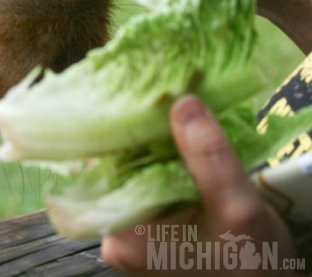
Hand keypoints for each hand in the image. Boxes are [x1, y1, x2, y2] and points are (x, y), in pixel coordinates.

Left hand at [101, 97, 297, 275]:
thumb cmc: (250, 266)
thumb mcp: (237, 209)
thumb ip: (209, 158)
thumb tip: (182, 103)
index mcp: (123, 236)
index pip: (101, 167)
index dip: (116, 126)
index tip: (133, 90)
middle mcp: (116, 235)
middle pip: (115, 167)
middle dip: (136, 130)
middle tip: (157, 92)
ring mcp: (131, 230)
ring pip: (132, 171)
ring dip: (151, 142)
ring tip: (168, 106)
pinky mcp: (149, 226)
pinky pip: (147, 181)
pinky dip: (161, 158)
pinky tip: (176, 135)